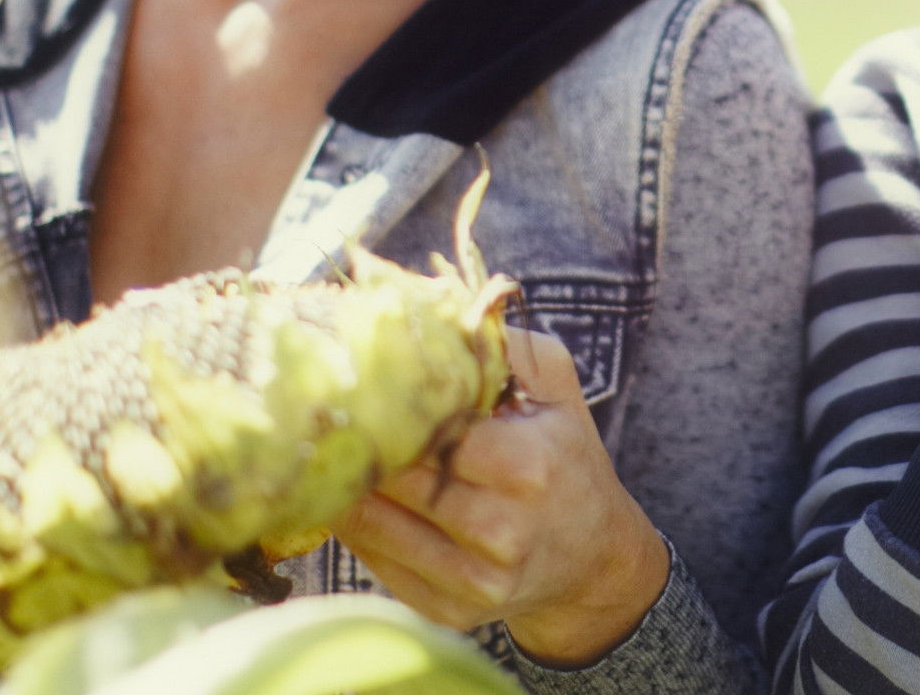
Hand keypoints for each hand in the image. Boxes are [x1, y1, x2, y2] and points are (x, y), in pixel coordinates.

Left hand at [336, 329, 668, 667]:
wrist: (593, 558)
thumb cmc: (567, 458)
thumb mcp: (557, 389)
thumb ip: (509, 345)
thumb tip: (444, 308)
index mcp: (528, 465)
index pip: (433, 432)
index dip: (396, 409)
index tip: (363, 386)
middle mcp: (502, 530)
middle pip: (397, 480)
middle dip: (362, 447)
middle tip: (327, 416)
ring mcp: (475, 580)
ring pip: (375, 526)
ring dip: (346, 489)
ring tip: (330, 456)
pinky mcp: (450, 611)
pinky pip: (378, 565)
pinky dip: (360, 530)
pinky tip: (356, 499)